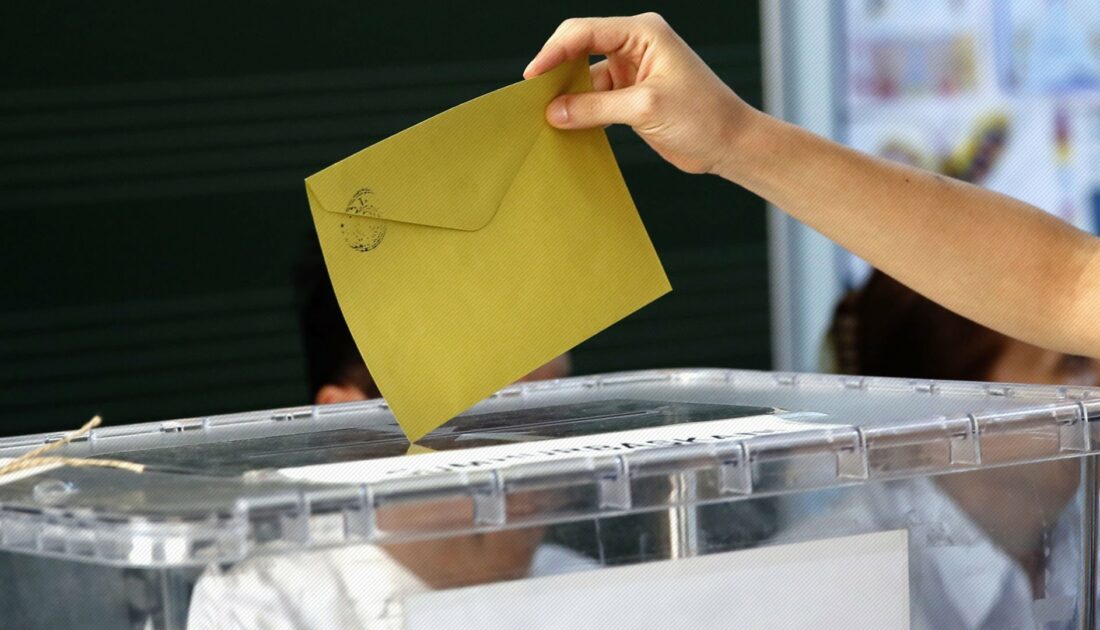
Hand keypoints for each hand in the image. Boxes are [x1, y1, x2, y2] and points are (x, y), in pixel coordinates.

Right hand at [524, 13, 755, 174]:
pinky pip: (596, 99)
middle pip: (580, 50)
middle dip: (557, 72)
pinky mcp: (632, 97)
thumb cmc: (703, 116)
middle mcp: (635, 46)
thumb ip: (596, 107)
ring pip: (585, 78)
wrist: (731, 144)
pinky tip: (568, 127)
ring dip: (568, 97)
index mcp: (642, 33)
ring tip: (547, 117)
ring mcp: (633, 72)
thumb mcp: (645, 109)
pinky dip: (582, 113)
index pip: (584, 32)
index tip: (533, 77)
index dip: (554, 52)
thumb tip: (555, 111)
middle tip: (533, 98)